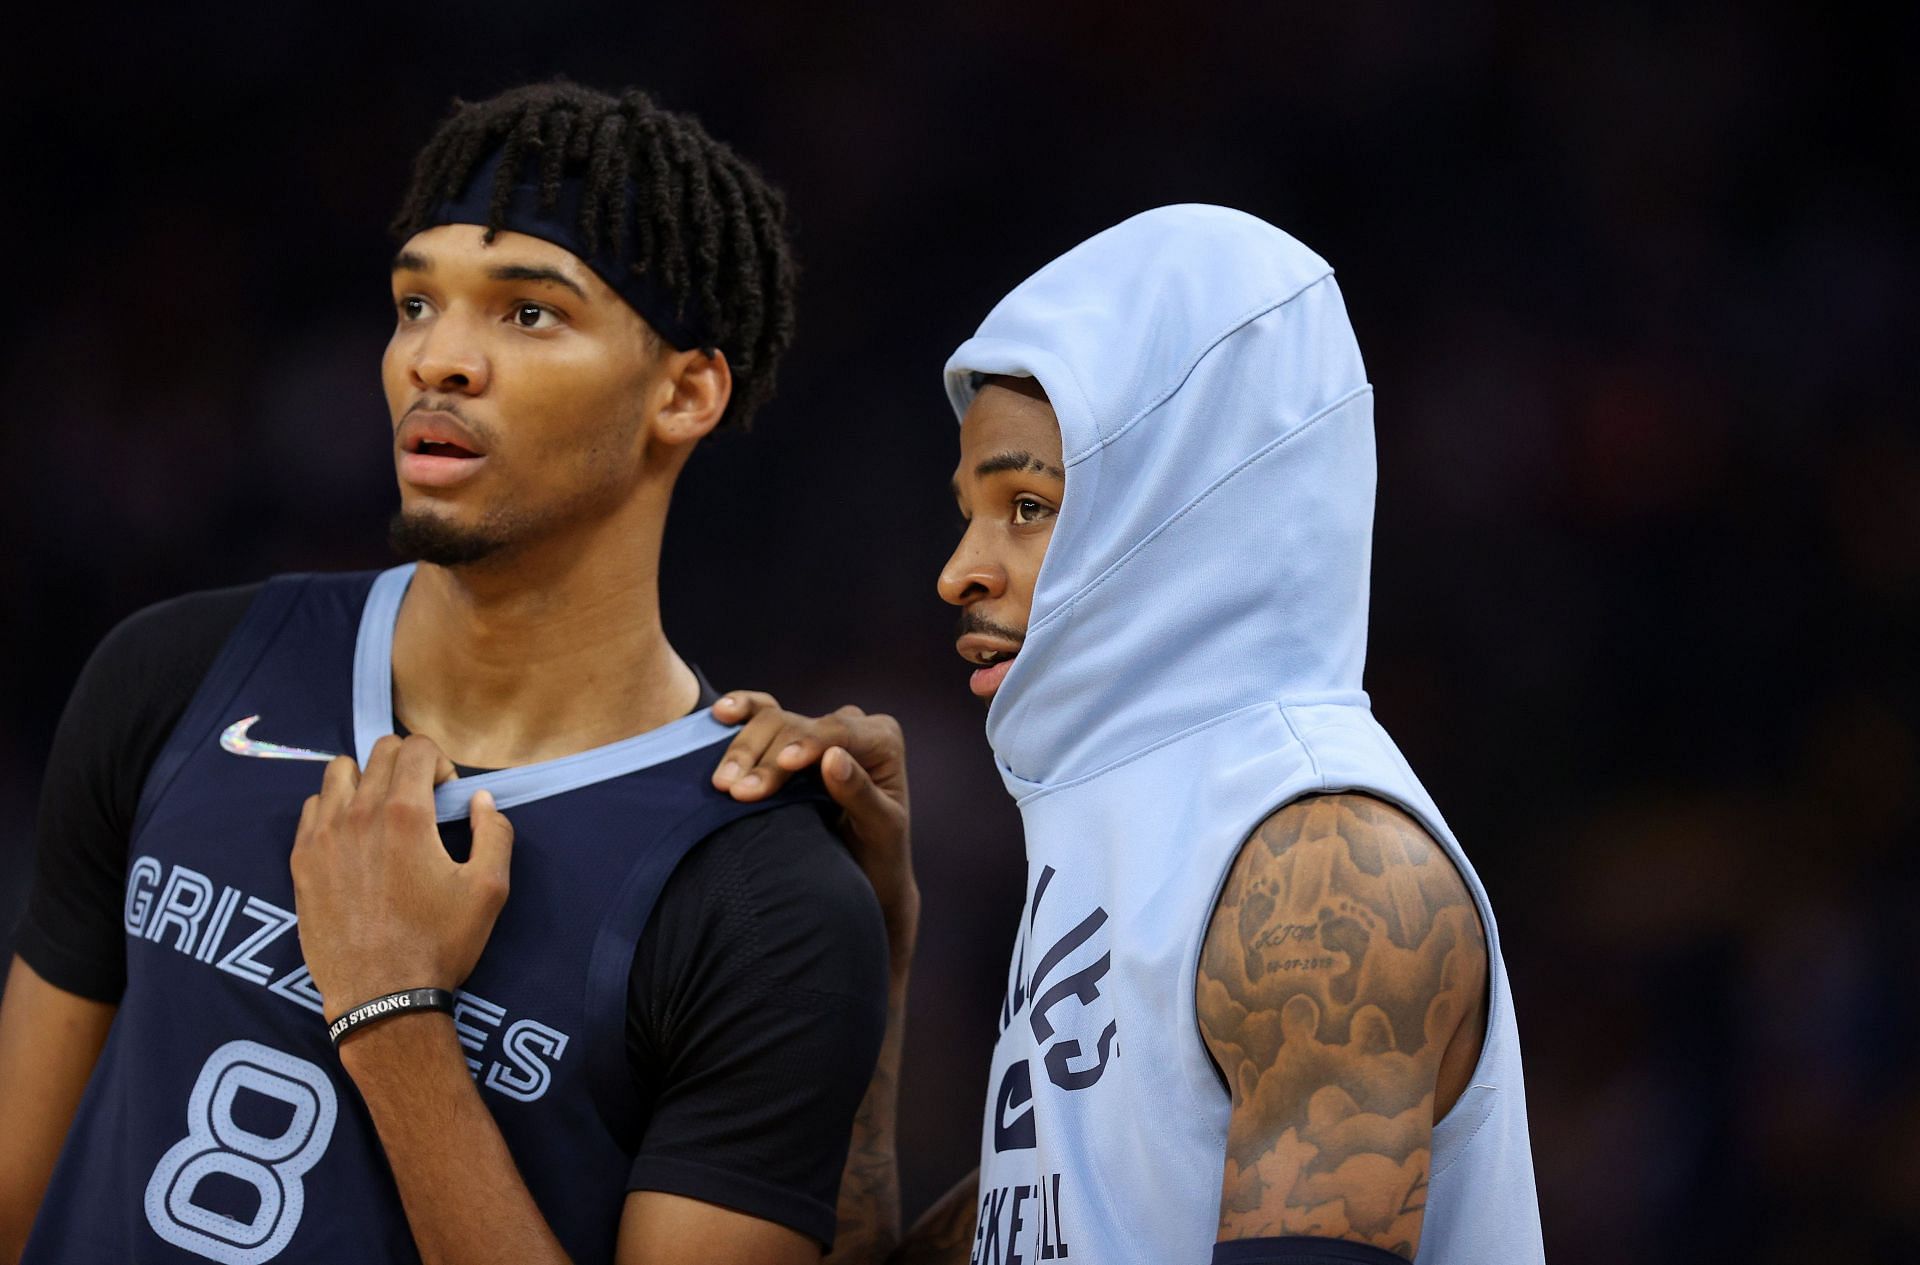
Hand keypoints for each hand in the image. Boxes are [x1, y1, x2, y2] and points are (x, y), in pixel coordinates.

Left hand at [290, 734, 513, 1023]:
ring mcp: (322, 836)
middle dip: (407, 765)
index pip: (417, 747)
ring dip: (366, 779)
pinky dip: (335, 808)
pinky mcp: (301, 860)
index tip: (447, 796)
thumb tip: (479, 799)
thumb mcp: (490, 889)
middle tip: (421, 803)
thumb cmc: (440, 942)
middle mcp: (358, 813)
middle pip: (379, 751)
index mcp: (405, 814)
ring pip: (338, 772)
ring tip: (381, 814)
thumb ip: (494, 831)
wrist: (382, 996)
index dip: (440, 763)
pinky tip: (352, 839)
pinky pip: (312, 808)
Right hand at [710, 692, 917, 966]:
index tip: (785, 762)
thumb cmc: (880, 854)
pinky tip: (721, 713)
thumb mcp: (881, 828)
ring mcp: (817, 730)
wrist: (866, 875)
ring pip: (773, 721)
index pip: (838, 732)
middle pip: (797, 725)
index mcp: (881, 739)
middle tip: (737, 792)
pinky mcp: (790, 739)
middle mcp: (850, 726)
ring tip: (722, 783)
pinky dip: (742, 712)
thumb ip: (860, 794)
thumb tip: (832, 757)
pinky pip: (763, 714)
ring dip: (744, 749)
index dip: (808, 743)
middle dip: (766, 757)